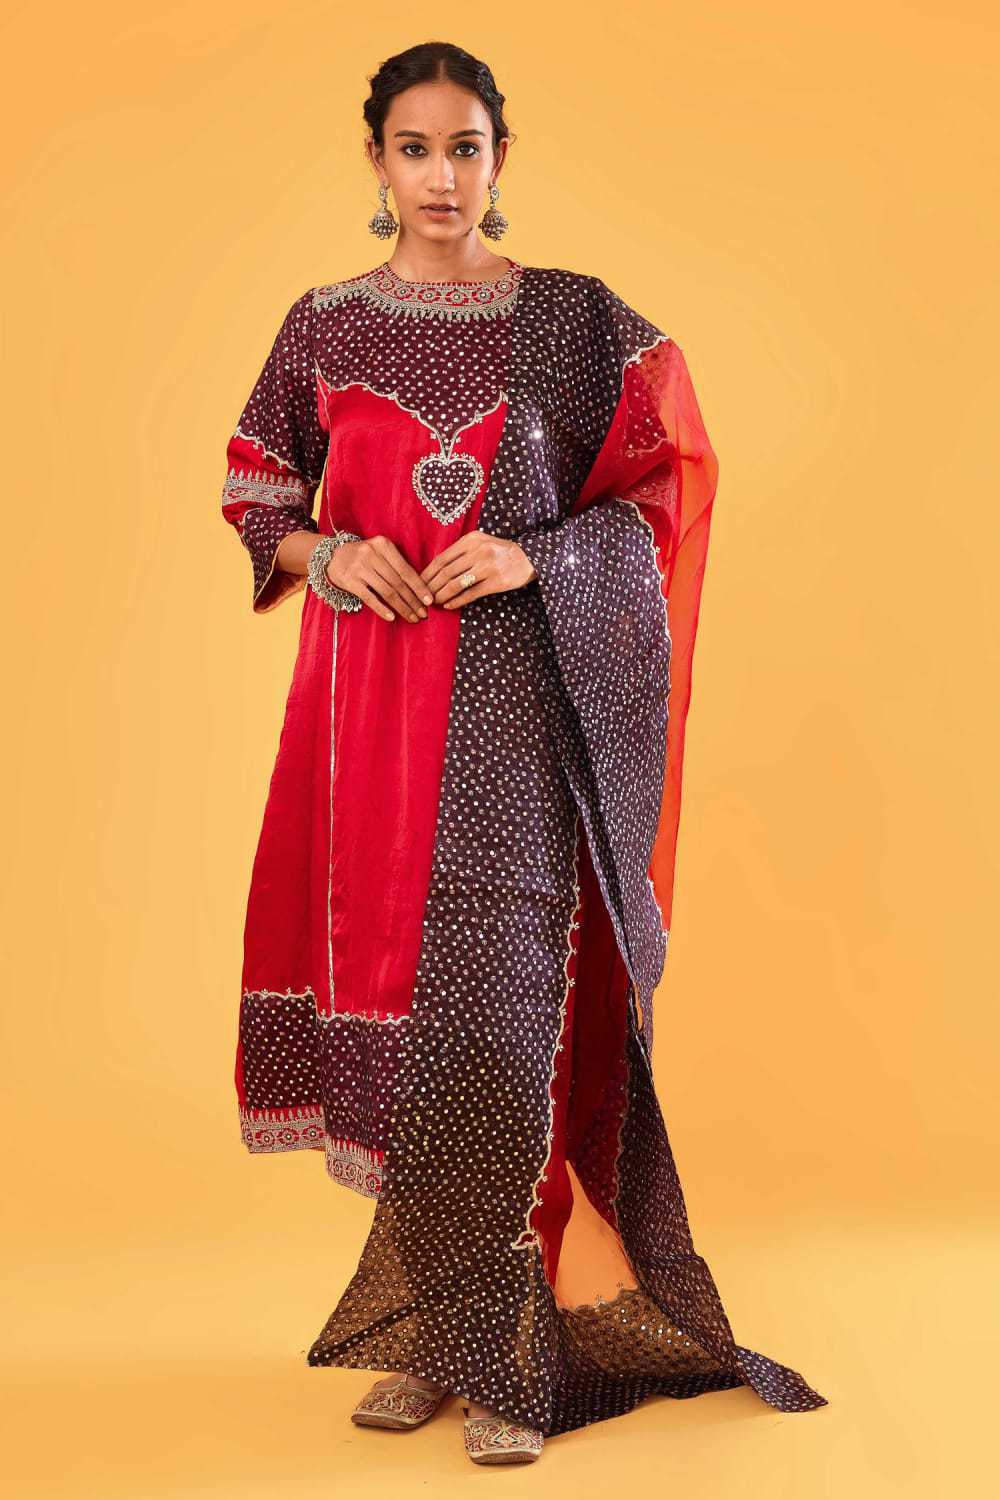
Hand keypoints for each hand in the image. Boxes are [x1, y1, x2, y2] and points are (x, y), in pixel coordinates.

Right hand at [324, 534, 433, 622]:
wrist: (330, 555)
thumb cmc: (362, 556)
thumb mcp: (379, 551)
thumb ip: (396, 564)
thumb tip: (419, 588)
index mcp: (383, 545)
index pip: (406, 570)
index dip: (419, 587)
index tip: (429, 601)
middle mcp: (371, 554)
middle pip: (398, 582)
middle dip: (413, 600)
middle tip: (423, 613)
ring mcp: (359, 567)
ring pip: (387, 591)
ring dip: (402, 607)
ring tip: (412, 617)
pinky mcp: (349, 581)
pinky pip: (370, 598)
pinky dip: (382, 609)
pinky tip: (392, 618)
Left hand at [420, 531, 536, 608]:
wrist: (529, 558)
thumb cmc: (500, 552)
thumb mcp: (481, 543)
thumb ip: (461, 552)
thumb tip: (436, 569)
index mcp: (472, 539)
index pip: (443, 558)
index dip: (428, 572)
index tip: (420, 583)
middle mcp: (479, 551)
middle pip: (446, 572)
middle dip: (432, 586)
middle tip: (425, 596)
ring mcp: (488, 567)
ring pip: (456, 583)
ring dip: (442, 595)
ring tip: (435, 601)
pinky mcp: (496, 582)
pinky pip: (470, 594)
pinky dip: (457, 601)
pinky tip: (449, 605)